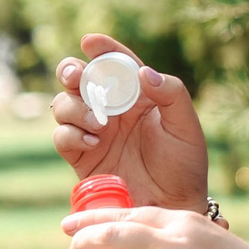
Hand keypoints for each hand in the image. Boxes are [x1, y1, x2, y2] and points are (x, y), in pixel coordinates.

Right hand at [51, 37, 210, 211]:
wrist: (171, 206)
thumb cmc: (185, 165)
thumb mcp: (186, 125)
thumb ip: (171, 93)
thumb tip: (143, 72)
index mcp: (137, 96)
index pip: (116, 65)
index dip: (102, 50)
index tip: (90, 42)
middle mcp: (111, 110)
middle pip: (79, 80)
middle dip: (71, 72)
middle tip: (76, 76)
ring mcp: (93, 133)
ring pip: (64, 105)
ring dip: (74, 107)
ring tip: (98, 124)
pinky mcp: (80, 157)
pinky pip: (62, 137)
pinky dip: (70, 134)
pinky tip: (92, 141)